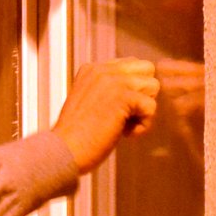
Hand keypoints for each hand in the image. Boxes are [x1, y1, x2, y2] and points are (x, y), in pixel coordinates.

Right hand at [51, 58, 159, 174]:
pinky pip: (151, 107)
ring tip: (124, 125)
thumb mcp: (89, 101)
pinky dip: (143, 126)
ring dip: (144, 110)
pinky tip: (125, 134)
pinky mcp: (123, 97)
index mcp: (93, 69)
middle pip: (147, 69)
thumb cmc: (76, 136)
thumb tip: (139, 93)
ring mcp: (113, 81)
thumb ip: (109, 90)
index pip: (131, 64)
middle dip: (144, 93)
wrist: (63, 151)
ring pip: (153, 86)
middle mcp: (103, 70)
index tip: (117, 109)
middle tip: (126, 115)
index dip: (133, 88)